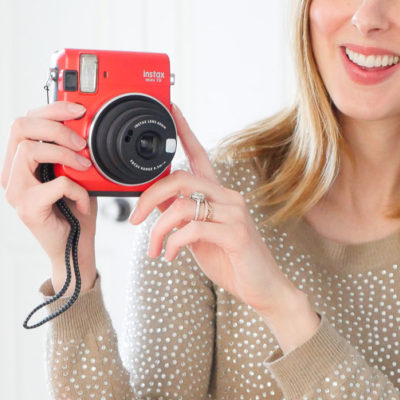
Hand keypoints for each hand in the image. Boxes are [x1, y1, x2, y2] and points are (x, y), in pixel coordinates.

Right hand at [2, 102, 97, 291]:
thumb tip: (82, 122)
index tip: (78, 108)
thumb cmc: (75, 210)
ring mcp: (15, 191)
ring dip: (64, 154)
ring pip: (30, 150)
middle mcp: (11, 175)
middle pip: (20, 128)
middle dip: (55, 127)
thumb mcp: (76, 172)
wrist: (74, 250)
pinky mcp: (27, 207)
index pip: (25, 122)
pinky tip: (83, 200)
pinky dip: (76, 188)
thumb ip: (71, 149)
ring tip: (84, 165)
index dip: (51, 109)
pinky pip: (54, 183)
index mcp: (19, 162)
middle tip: (81, 141)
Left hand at [130, 106, 317, 349]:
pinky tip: (170, 256)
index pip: (200, 155)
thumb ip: (179, 214)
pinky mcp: (236, 234)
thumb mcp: (198, 235)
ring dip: (158, 230)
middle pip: (180, 178)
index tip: (171, 108)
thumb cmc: (232, 261)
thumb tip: (155, 198)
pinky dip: (173, 243)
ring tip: (155, 250)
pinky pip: (192, 229)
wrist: (264, 290)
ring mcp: (234, 214)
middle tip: (135, 219)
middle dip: (149, 197)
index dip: (185, 131)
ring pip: (181, 206)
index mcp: (219, 194)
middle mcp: (229, 197)